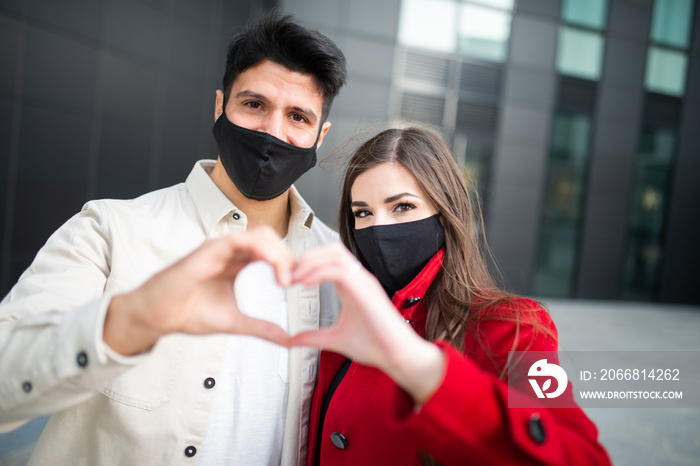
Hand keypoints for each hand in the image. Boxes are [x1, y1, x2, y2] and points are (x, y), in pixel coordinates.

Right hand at [104, 227, 293, 354]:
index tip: (300, 285)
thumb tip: (289, 341)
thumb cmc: (189, 313)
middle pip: (271, 240)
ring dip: (280, 254)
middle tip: (297, 282)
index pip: (272, 252)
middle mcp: (230, 251)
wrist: (157, 317)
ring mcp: (219, 248)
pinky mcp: (208, 250)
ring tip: (287, 278)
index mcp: (237, 263)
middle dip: (289, 257)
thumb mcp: (235, 323)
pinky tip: (273, 270)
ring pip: (260, 235)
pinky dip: (262, 250)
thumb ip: (262, 328)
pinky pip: (241, 239)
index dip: (290, 264)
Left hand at [290, 243, 445, 403]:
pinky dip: (319, 272)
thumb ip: (313, 337)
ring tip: (294, 277)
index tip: (289, 279)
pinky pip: (339, 270)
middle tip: (289, 274)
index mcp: (352, 286)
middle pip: (332, 249)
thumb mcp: (334, 340)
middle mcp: (359, 279)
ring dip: (311, 261)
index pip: (330, 259)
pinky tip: (305, 283)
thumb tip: (291, 340)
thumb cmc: (375, 346)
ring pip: (335, 253)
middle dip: (307, 257)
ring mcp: (364, 282)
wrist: (398, 356)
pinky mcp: (366, 290)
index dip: (308, 263)